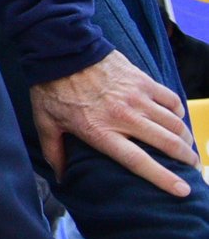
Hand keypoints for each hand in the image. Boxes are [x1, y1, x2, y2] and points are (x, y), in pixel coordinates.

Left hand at [29, 51, 195, 197]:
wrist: (60, 48)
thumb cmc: (51, 87)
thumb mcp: (45, 122)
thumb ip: (54, 151)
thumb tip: (61, 178)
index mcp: (101, 131)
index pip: (138, 160)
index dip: (162, 177)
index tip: (182, 190)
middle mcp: (124, 116)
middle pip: (167, 142)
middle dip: (186, 158)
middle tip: (193, 168)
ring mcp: (137, 97)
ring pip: (174, 123)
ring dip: (186, 138)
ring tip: (188, 148)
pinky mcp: (143, 80)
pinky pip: (171, 100)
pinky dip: (179, 112)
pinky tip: (178, 120)